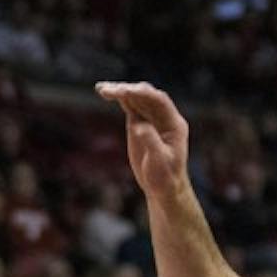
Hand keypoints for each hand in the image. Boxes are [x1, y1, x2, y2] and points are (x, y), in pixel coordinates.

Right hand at [96, 81, 190, 200]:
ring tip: (102, 88)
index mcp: (174, 124)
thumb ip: (151, 141)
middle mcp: (164, 117)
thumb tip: (139, 125)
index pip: (159, 101)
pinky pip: (129, 106)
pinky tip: (105, 93)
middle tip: (111, 90)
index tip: (125, 91)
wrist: (163, 187)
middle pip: (147, 95)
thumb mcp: (159, 160)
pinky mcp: (139, 124)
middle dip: (129, 90)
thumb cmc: (165, 176)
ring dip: (121, 91)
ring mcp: (151, 119)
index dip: (142, 94)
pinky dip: (118, 99)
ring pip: (136, 99)